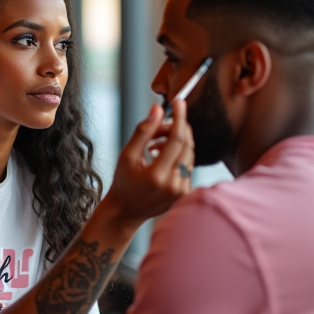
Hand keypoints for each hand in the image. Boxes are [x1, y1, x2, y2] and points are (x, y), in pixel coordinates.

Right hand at [104, 100, 193, 227]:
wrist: (127, 211)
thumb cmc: (124, 182)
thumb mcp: (127, 155)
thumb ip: (143, 131)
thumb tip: (158, 110)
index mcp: (157, 176)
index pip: (177, 140)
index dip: (179, 118)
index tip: (179, 102)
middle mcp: (173, 185)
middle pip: (186, 145)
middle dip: (176, 128)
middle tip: (160, 124)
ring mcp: (182, 191)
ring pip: (189, 154)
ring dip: (176, 142)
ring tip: (154, 145)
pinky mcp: (186, 193)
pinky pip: (188, 165)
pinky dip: (178, 155)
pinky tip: (160, 157)